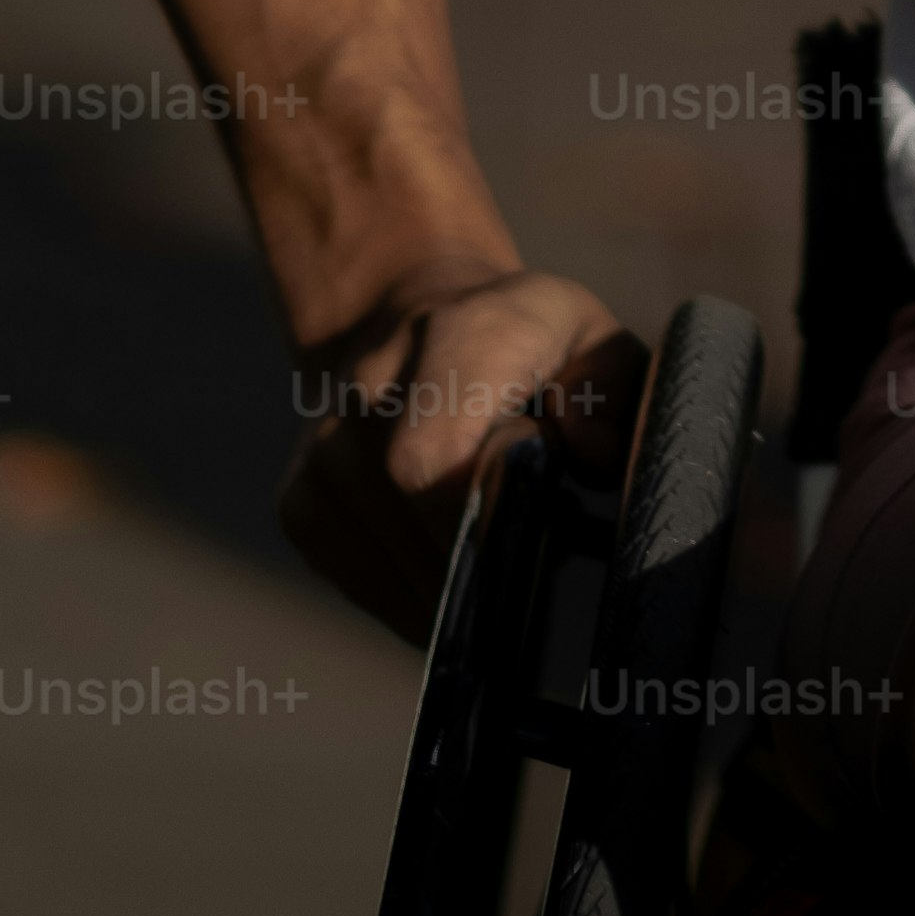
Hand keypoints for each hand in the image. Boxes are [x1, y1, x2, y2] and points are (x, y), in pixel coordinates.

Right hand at [277, 261, 641, 645]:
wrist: (414, 315)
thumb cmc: (531, 344)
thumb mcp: (594, 339)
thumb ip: (616, 388)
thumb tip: (588, 456)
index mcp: (459, 336)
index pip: (436, 456)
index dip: (485, 512)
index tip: (537, 535)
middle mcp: (370, 386)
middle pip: (416, 521)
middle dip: (488, 567)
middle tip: (537, 580)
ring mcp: (323, 450)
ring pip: (389, 567)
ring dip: (454, 595)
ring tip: (501, 580)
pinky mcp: (298, 502)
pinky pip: (361, 581)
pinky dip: (414, 599)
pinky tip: (451, 583)